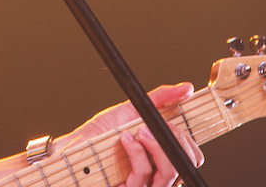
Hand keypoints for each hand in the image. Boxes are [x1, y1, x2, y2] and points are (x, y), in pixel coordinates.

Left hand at [58, 82, 204, 186]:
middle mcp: (156, 175)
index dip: (188, 141)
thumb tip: (186, 88)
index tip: (174, 123)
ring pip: (170, 172)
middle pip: (185, 165)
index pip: (191, 157)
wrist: (73, 147)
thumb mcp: (132, 111)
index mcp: (161, 158)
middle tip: (156, 126)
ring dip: (157, 145)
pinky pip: (145, 173)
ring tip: (139, 131)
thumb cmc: (100, 135)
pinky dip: (137, 151)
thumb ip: (160, 99)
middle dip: (176, 140)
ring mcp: (144, 185)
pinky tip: (126, 139)